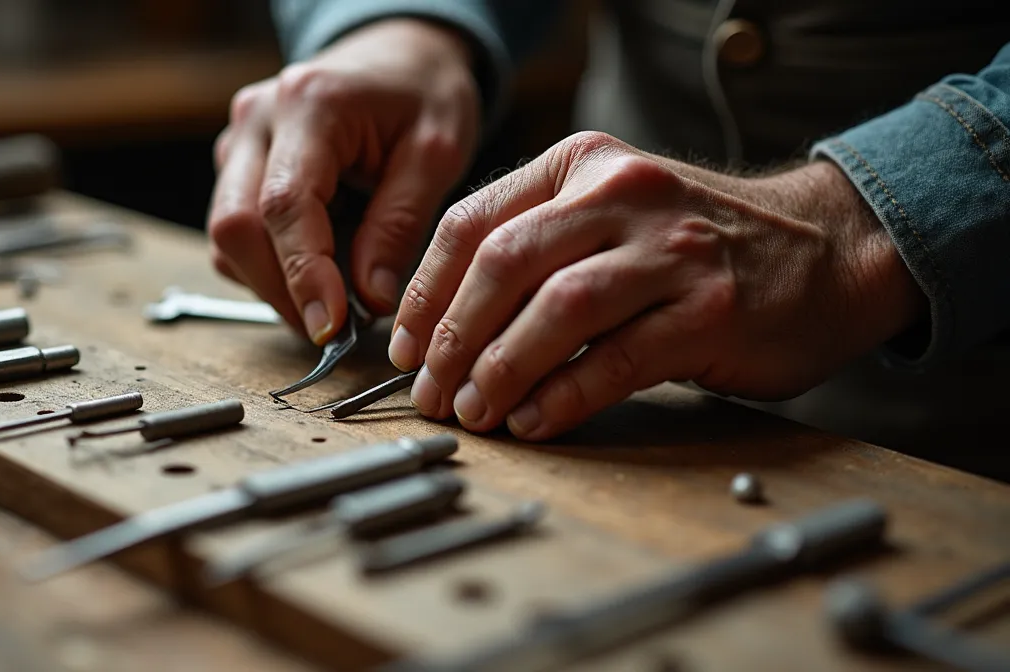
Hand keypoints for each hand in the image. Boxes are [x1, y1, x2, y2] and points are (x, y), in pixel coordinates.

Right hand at [208, 19, 478, 342]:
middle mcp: (258, 119)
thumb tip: (369, 300)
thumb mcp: (436, 152)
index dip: (302, 275)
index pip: (285, 205)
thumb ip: (400, 225)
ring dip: (274, 283)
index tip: (331, 328)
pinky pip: (236, 232)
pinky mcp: (236, 164)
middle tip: (335, 331)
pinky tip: (317, 270)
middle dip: (282, 291)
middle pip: (236, 226)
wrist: (399, 55)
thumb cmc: (422, 93)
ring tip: (334, 300)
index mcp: (310, 105)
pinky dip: (270, 265)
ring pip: (227, 237)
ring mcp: (239, 140)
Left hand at [387, 131, 924, 439]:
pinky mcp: (709, 310)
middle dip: (452, 337)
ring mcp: (670, 250)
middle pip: (503, 263)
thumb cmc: (700, 243)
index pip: (471, 222)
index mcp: (581, 164)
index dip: (425, 294)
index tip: (405, 346)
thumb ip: (538, 245)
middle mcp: (622, 193)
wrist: (829, 249)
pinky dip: (564, 396)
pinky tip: (535, 421)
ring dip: (500, 369)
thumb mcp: (612, 210)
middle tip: (430, 390)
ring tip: (475, 410)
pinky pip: (616, 360)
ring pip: (555, 308)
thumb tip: (443, 325)